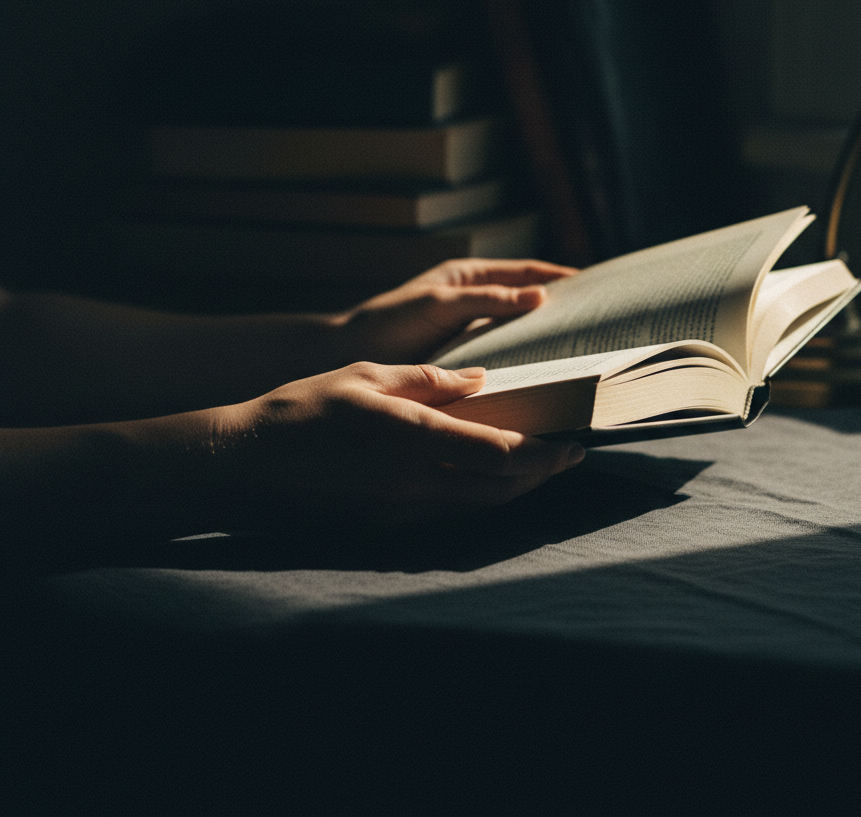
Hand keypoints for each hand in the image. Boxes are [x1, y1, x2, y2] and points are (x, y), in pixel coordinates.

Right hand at [214, 361, 584, 530]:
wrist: (242, 467)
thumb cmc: (301, 410)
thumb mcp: (365, 376)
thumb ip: (427, 380)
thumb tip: (478, 381)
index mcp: (412, 437)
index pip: (500, 452)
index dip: (545, 454)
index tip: (573, 445)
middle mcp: (413, 483)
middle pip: (500, 489)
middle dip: (542, 476)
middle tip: (569, 458)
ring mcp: (398, 513)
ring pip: (477, 509)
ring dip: (514, 493)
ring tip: (538, 472)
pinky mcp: (383, 530)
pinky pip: (446, 518)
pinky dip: (477, 502)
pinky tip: (484, 485)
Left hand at [331, 258, 576, 363]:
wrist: (347, 355)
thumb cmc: (389, 322)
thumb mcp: (440, 303)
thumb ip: (487, 299)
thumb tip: (540, 295)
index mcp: (469, 277)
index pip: (527, 271)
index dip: (560, 276)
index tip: (596, 285)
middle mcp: (474, 301)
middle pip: (528, 301)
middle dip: (560, 309)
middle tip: (598, 323)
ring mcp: (470, 330)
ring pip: (518, 332)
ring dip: (544, 341)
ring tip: (579, 355)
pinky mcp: (463, 359)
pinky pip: (503, 357)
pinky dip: (523, 364)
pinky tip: (541, 381)